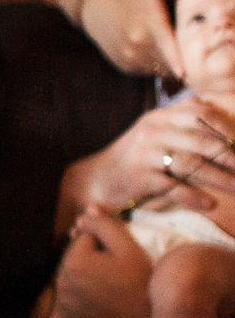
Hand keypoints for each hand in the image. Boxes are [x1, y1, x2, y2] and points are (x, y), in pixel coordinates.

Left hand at [53, 209, 154, 317]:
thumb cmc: (144, 285)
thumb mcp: (130, 249)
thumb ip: (107, 225)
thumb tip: (88, 209)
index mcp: (73, 262)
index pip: (85, 237)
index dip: (106, 241)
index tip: (122, 252)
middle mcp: (60, 283)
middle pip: (76, 258)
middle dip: (93, 257)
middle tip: (119, 269)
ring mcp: (62, 305)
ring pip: (73, 279)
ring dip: (87, 277)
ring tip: (114, 284)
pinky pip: (72, 302)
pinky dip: (83, 299)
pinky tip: (104, 301)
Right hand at [70, 101, 234, 218]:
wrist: (96, 179)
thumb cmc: (135, 158)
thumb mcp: (156, 132)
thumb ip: (184, 123)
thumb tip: (225, 124)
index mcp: (160, 115)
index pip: (201, 113)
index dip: (227, 127)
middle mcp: (152, 130)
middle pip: (201, 140)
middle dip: (230, 156)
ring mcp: (144, 152)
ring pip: (191, 164)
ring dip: (218, 179)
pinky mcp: (138, 176)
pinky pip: (172, 187)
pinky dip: (193, 197)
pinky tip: (209, 204)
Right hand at [77, 0, 183, 80]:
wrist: (97, 8)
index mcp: (147, 22)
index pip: (165, 45)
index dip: (176, 60)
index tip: (183, 73)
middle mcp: (136, 43)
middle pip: (170, 60)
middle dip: (182, 56)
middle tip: (188, 44)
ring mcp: (129, 56)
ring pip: (160, 67)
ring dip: (170, 62)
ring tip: (169, 44)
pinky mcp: (125, 65)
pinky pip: (149, 71)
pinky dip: (157, 64)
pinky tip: (155, 49)